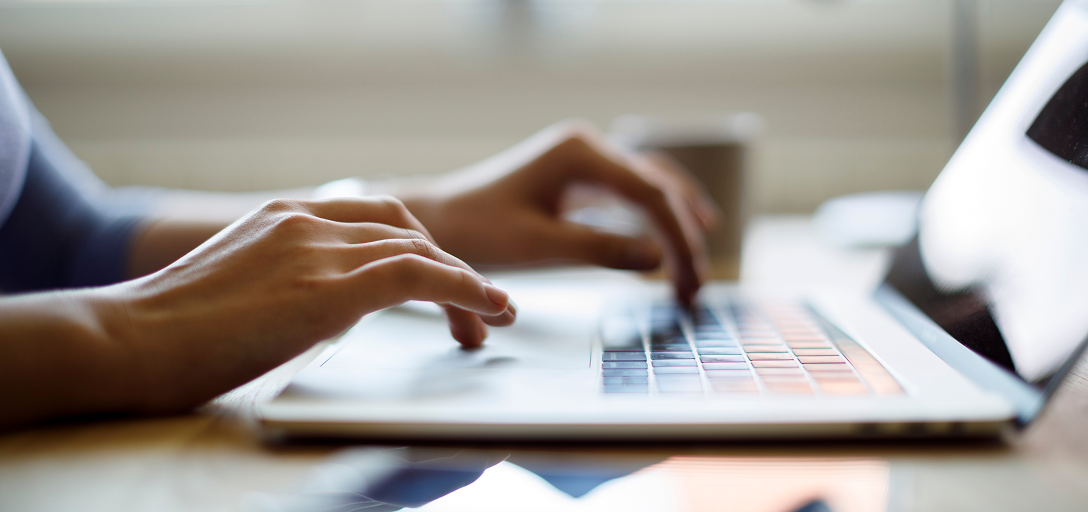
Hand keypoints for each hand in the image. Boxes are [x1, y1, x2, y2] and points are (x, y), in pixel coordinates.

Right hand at [101, 197, 513, 412]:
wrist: (123, 342)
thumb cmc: (168, 334)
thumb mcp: (240, 290)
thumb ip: (289, 283)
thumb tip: (328, 308)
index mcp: (283, 217)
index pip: (375, 218)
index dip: (421, 249)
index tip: (443, 283)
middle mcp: (304, 221)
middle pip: (405, 228)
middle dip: (449, 266)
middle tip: (478, 311)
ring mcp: (314, 249)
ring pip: (419, 249)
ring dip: (466, 284)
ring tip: (492, 319)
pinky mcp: (325, 288)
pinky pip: (417, 274)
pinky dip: (463, 288)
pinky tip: (487, 307)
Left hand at [397, 121, 717, 304]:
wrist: (439, 220)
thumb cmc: (477, 230)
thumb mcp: (538, 246)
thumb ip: (599, 250)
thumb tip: (659, 260)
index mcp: (579, 153)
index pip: (650, 194)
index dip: (678, 239)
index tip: (690, 282)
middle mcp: (588, 147)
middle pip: (659, 186)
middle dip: (684, 235)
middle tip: (698, 286)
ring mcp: (585, 159)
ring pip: (652, 186)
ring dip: (677, 225)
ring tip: (698, 269)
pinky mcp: (580, 177)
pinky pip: (633, 194)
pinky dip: (656, 220)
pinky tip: (674, 244)